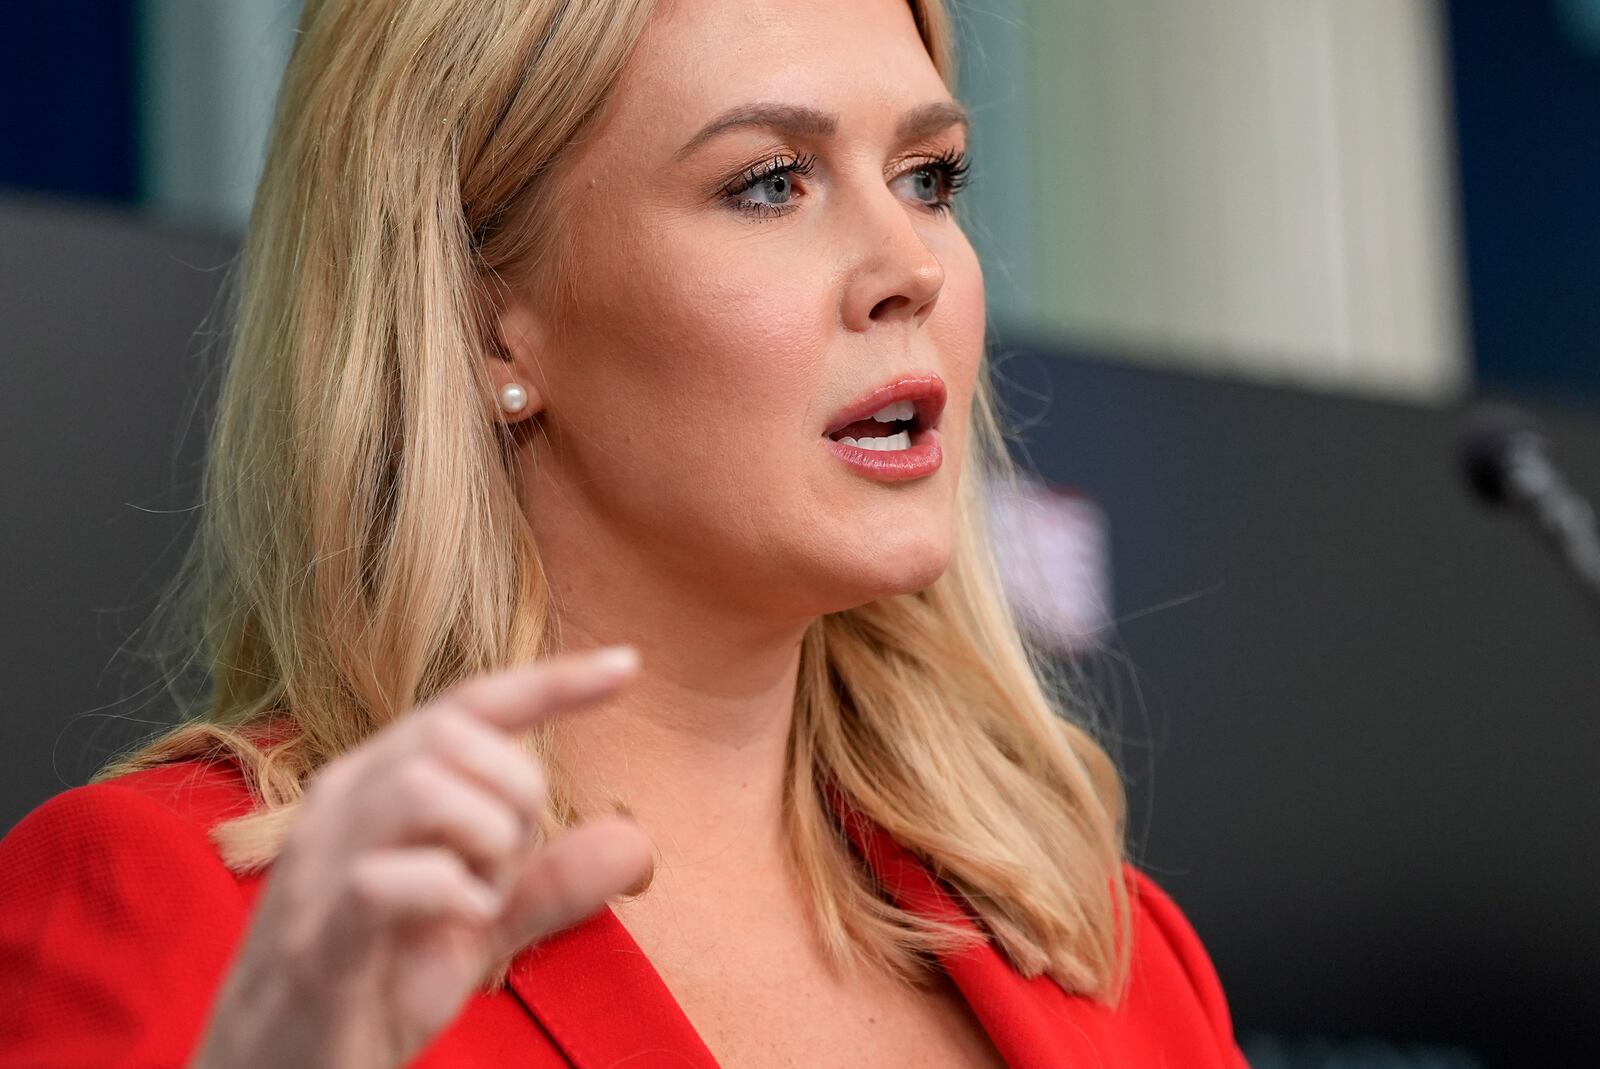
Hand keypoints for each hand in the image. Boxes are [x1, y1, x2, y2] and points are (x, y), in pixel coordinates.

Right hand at [189, 646, 652, 1068]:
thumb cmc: (370, 987)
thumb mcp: (478, 928)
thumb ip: (549, 882)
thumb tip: (636, 841)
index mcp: (377, 786)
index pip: (467, 704)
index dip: (550, 681)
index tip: (627, 665)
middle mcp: (340, 805)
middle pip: (454, 734)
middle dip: (514, 794)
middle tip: (502, 871)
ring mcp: (318, 867)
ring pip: (423, 789)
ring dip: (484, 847)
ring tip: (474, 903)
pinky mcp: (315, 938)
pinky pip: (388, 880)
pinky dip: (452, 897)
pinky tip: (458, 926)